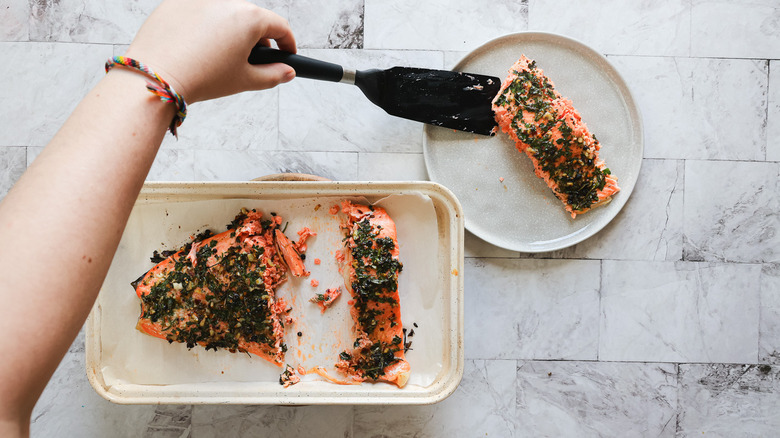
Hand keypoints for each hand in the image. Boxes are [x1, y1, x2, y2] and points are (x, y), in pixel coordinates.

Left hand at [124, 0, 296, 102]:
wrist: (156, 77)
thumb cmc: (201, 78)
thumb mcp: (245, 80)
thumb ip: (273, 76)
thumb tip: (287, 72)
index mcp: (248, 18)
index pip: (279, 26)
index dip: (287, 43)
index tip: (287, 54)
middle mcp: (225, 2)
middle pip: (251, 18)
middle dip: (257, 38)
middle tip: (252, 61)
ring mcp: (199, 0)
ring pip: (224, 15)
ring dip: (229, 31)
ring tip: (220, 57)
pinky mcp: (176, 3)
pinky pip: (198, 14)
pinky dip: (203, 28)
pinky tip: (197, 50)